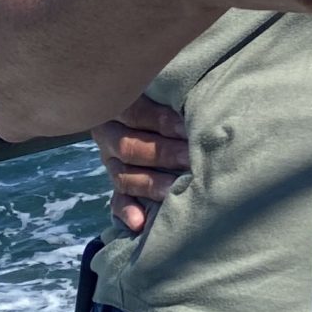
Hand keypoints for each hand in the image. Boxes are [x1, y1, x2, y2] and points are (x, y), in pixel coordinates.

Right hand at [95, 96, 190, 232]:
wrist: (151, 112)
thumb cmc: (166, 98)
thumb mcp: (158, 88)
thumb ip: (171, 91)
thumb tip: (202, 91)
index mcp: (118, 107)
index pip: (136, 113)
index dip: (162, 121)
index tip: (188, 127)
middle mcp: (110, 137)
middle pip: (131, 148)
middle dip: (164, 154)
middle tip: (190, 159)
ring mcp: (112, 164)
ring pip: (126, 177)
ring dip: (152, 184)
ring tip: (175, 189)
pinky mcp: (119, 187)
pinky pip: (117, 201)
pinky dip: (127, 212)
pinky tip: (139, 223)